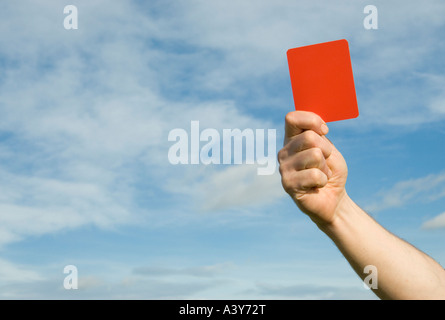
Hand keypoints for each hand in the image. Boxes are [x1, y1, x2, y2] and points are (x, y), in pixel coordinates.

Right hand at [278, 111, 347, 225]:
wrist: (333, 199)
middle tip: (324, 163)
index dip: (312, 120)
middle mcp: (284, 152)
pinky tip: (316, 186)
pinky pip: (315, 175)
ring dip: (325, 168)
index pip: (292, 118)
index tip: (324, 131)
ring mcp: (284, 168)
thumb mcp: (329, 149)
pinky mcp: (288, 184)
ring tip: (320, 175)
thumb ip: (320, 136)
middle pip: (310, 137)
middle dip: (326, 150)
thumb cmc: (330, 171)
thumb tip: (317, 127)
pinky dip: (322, 180)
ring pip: (315, 155)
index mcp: (292, 139)